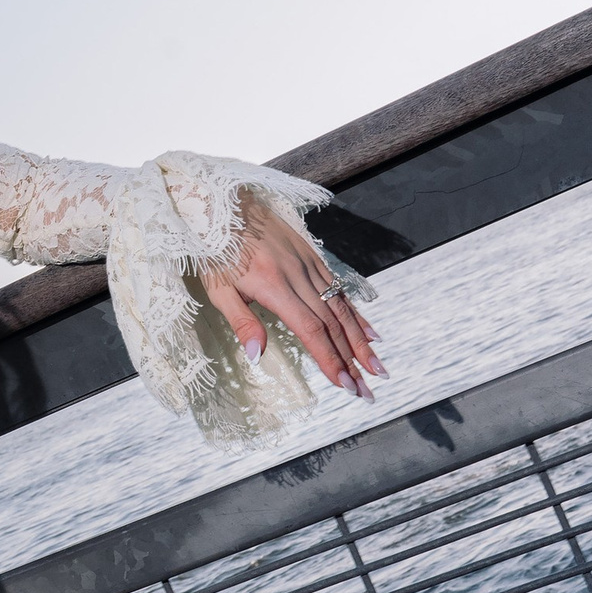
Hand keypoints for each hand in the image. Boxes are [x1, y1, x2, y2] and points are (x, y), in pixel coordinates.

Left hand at [200, 207, 383, 400]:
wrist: (222, 202)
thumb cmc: (214, 251)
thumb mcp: (217, 289)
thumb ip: (240, 322)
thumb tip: (257, 356)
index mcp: (273, 286)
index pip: (310, 329)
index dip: (329, 359)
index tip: (345, 384)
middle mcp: (298, 275)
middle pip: (332, 323)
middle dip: (352, 360)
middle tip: (368, 390)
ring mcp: (308, 264)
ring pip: (341, 307)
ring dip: (361, 341)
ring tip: (377, 368)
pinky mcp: (311, 256)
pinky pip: (339, 289)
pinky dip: (357, 314)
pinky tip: (370, 333)